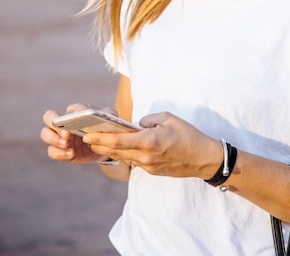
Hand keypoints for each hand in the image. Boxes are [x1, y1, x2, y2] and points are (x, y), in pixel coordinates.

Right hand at [40, 102, 116, 163]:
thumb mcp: (110, 119)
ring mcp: (59, 136)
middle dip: (55, 124)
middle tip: (67, 134)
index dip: (72, 114)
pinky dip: (59, 153)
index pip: (71, 109)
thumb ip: (109, 114)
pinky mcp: (60, 150)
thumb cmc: (105, 128)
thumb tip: (105, 115)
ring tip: (67, 145)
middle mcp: (64, 122)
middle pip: (49, 116)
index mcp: (77, 111)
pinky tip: (71, 154)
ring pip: (45, 134)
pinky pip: (52, 151)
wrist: (103, 148)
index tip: (76, 121)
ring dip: (53, 139)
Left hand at [82, 111, 221, 178]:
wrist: (203, 159)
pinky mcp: (153, 171)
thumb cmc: (188, 135)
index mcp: (148, 141)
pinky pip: (134, 161)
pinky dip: (125, 154)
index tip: (87, 134)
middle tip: (86, 137)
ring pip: (124, 157)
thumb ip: (148, 120)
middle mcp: (145, 157)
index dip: (101, 138)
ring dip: (111, 151)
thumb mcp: (168, 117)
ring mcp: (148, 166)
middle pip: (116, 151)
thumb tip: (137, 125)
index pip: (118, 141)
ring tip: (99, 142)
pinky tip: (120, 148)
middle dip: (100, 145)